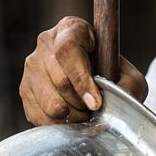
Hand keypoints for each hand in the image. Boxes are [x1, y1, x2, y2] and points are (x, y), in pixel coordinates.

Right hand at [20, 16, 147, 125]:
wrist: (98, 89)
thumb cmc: (114, 78)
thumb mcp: (129, 78)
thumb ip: (128, 86)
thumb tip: (116, 100)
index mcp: (72, 29)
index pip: (68, 50)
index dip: (82, 79)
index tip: (96, 103)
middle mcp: (46, 43)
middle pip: (60, 81)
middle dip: (81, 105)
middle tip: (94, 111)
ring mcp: (32, 67)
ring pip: (49, 102)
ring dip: (72, 117)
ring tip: (84, 115)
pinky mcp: (25, 90)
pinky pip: (39, 116)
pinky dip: (59, 126)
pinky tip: (71, 121)